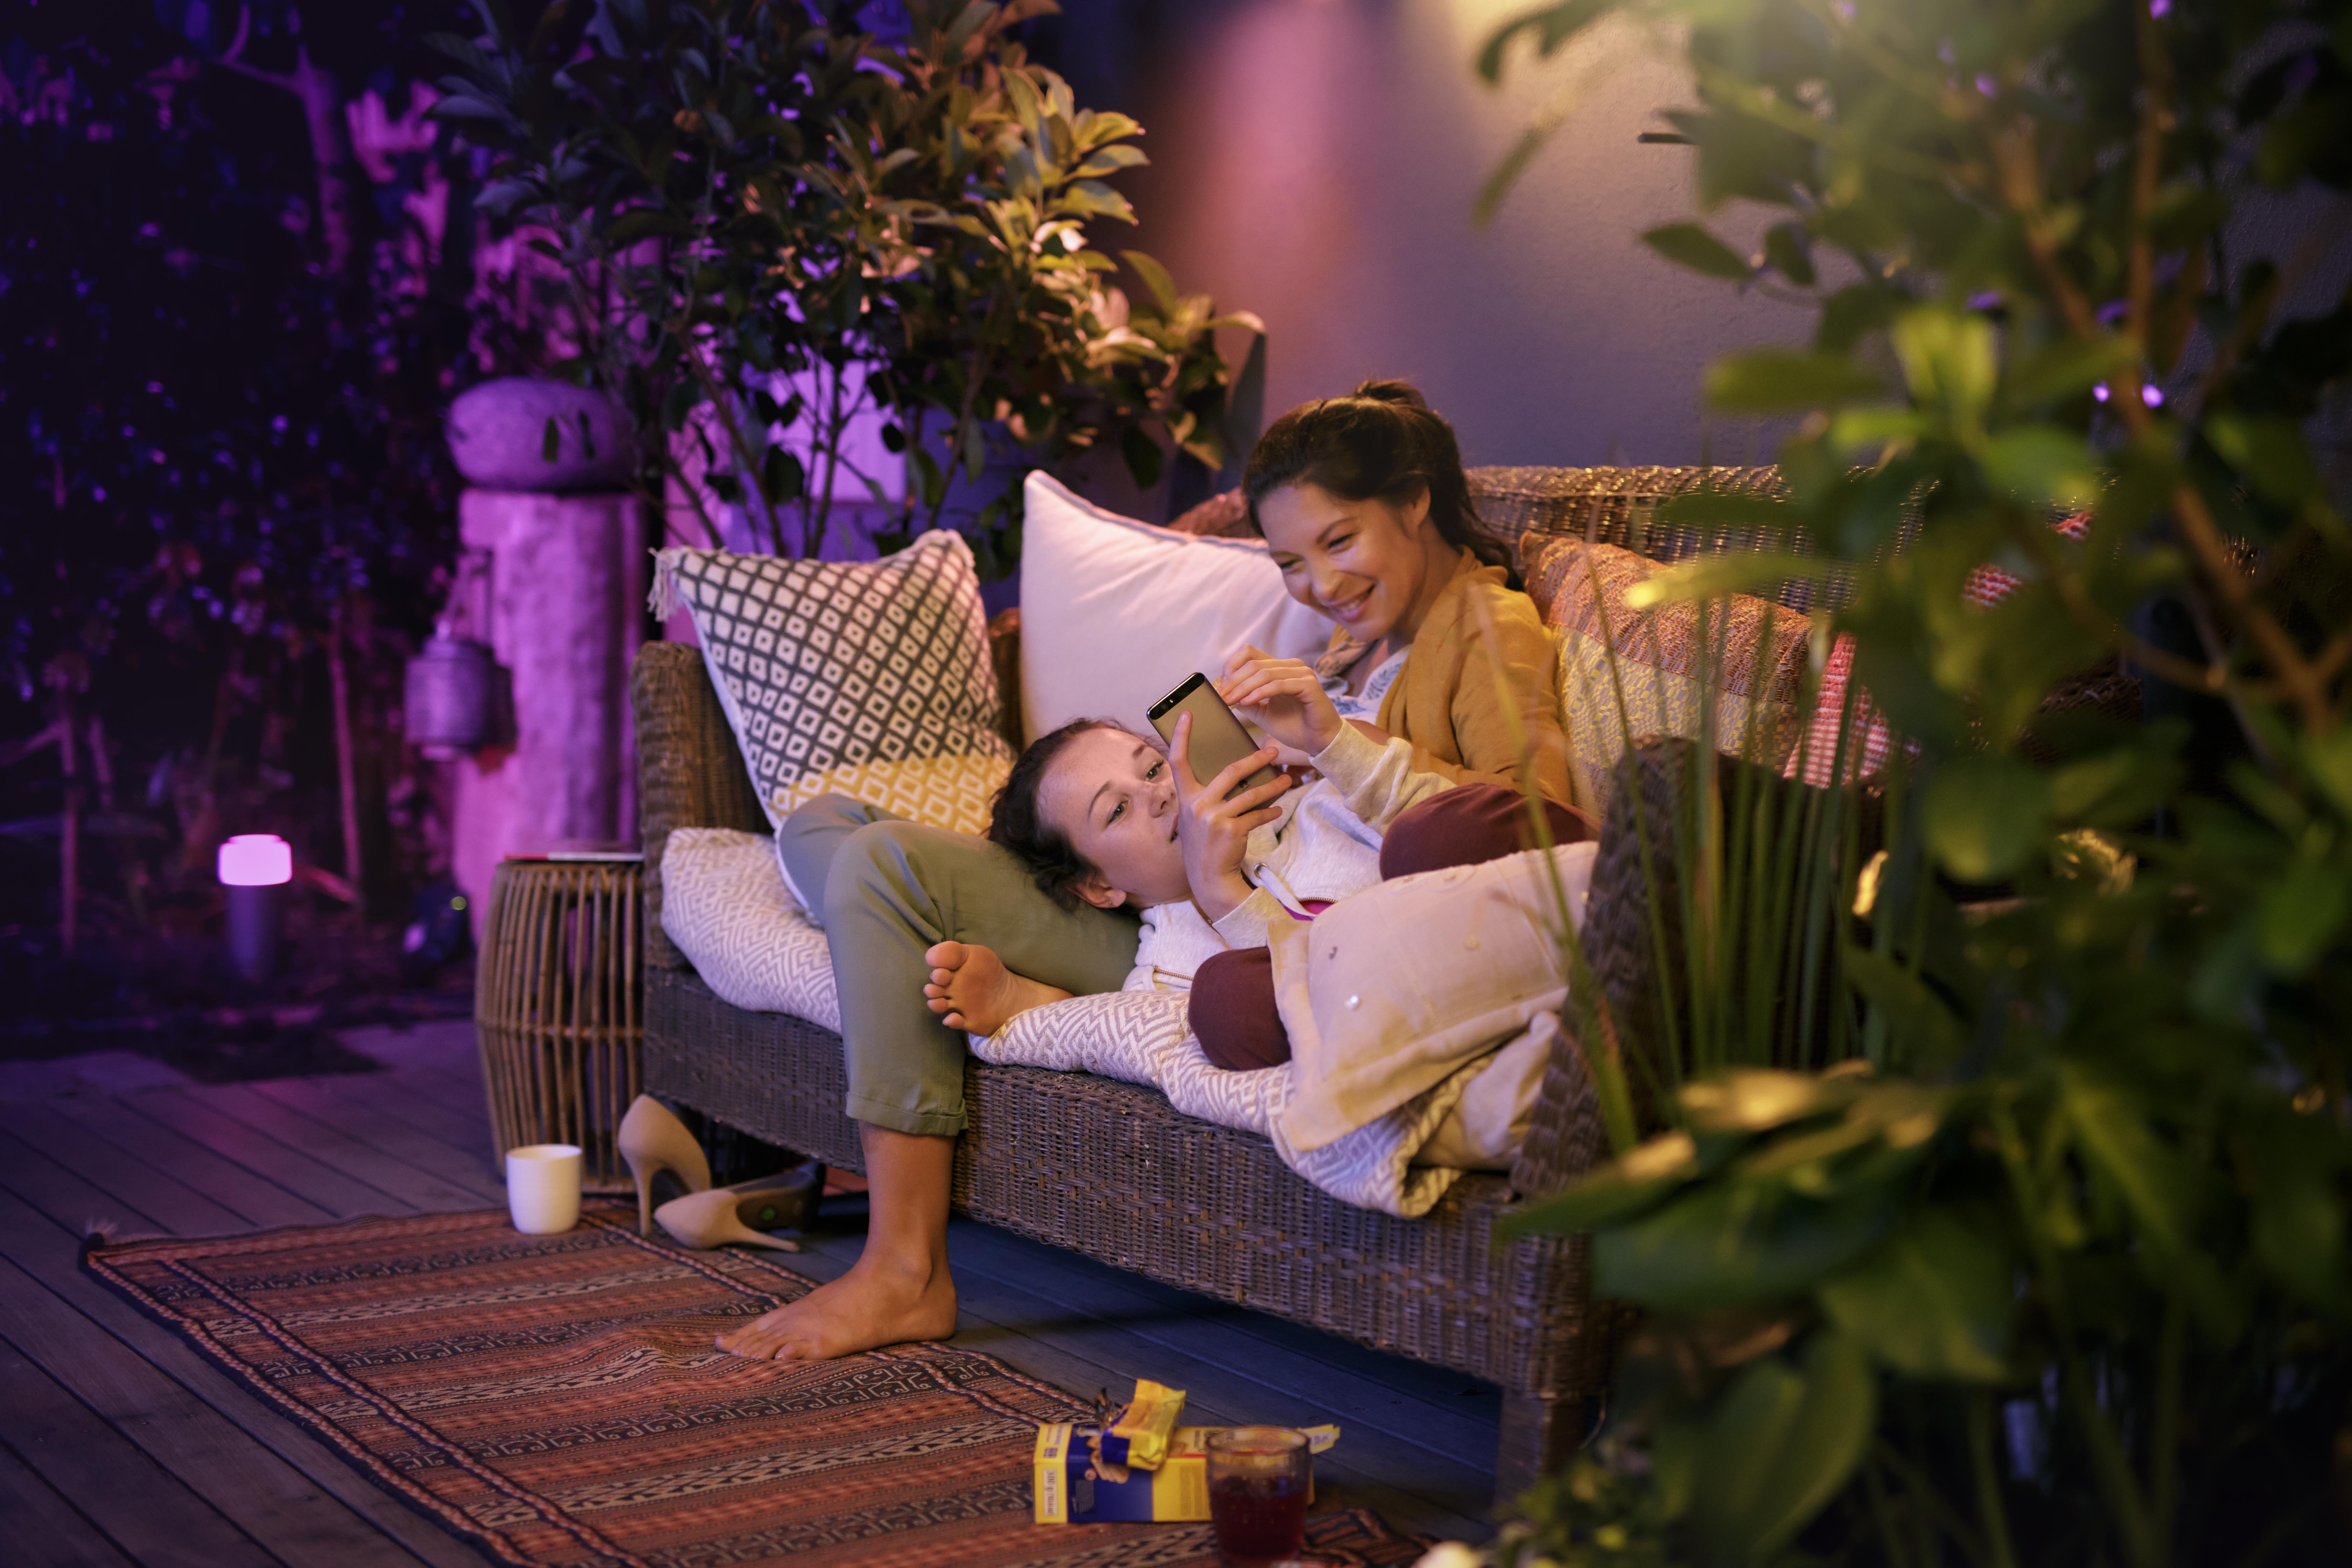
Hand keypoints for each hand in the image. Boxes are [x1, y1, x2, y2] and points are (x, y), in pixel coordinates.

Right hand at [1169, 712, 1289, 923]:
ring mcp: (1214, 817)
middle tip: (1273, 751)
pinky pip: (1257, 815)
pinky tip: (1278, 809)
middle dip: (1255, 760)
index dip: (1181, 736)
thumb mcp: (1197, 816)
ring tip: (1287, 781)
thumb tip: (1234, 771)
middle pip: (1230, 771)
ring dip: (1272, 787)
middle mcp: (1197, 804)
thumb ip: (1207, 794)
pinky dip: (1270, 812)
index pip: (1178, 760)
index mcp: (1186, 796)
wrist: (1209, 877)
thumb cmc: (1205, 842)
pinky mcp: (1231, 830)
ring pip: (1251, 794)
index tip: (1187, 713)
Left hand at [1217, 644, 1343, 755]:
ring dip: (1243, 687)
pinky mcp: (1309, 685)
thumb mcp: (1263, 713)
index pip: (1250, 654)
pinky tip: (1247, 702)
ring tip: (1230, 701)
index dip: (1231, 667)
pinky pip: (1278, 684)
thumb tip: (1225, 693)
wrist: (1319, 741)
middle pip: (1253, 663)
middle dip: (1233, 681)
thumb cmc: (1294, 727)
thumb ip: (1247, 700)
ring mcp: (1302, 673)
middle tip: (1221, 697)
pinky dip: (1259, 692)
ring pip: (1264, 672)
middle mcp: (1291, 666)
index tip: (1221, 688)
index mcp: (1280, 668)